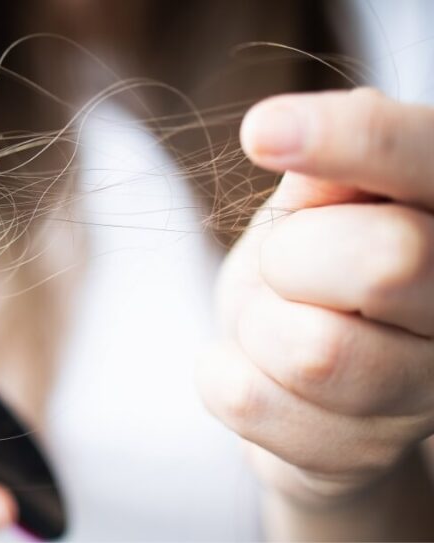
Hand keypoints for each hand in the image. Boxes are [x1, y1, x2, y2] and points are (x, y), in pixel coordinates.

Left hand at [199, 88, 433, 509]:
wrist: (293, 377)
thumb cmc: (311, 262)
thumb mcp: (314, 200)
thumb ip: (325, 174)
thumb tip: (294, 140)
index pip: (431, 161)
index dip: (357, 139)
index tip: (262, 131)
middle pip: (388, 262)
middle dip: (297, 253)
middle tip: (289, 265)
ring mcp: (425, 392)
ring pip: (313, 352)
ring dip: (259, 325)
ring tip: (277, 322)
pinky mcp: (359, 454)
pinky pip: (249, 402)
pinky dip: (224, 374)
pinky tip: (256, 372)